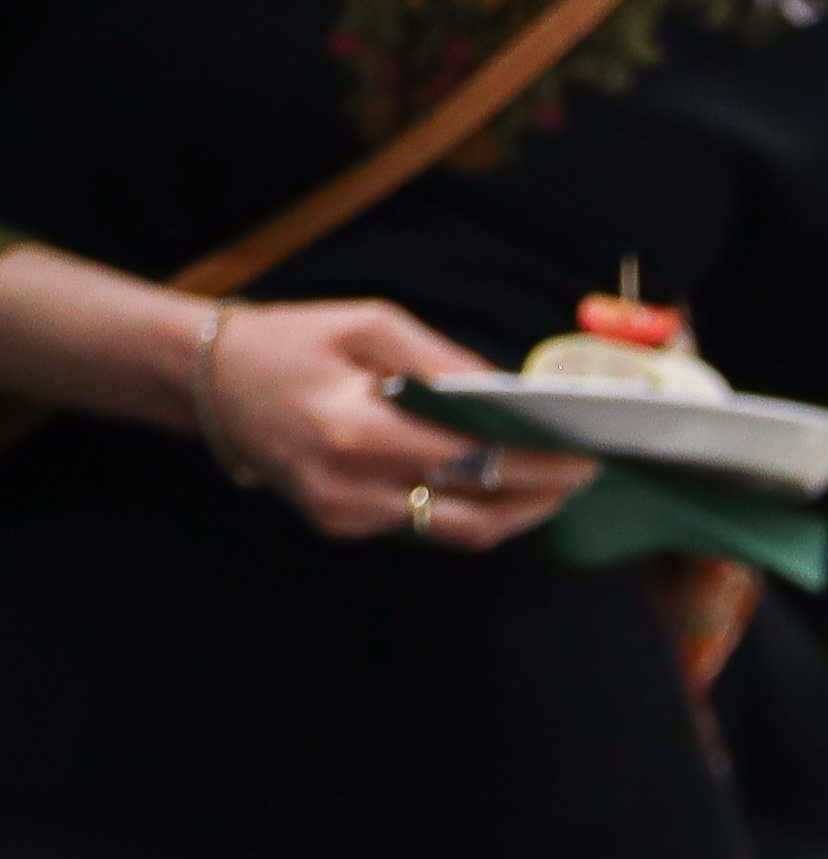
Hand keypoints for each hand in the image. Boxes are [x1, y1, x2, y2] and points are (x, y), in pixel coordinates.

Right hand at [217, 298, 595, 549]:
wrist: (210, 381)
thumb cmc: (291, 341)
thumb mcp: (370, 326)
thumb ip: (443, 362)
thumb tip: (511, 394)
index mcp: (354, 428)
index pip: (472, 459)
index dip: (537, 463)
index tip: (585, 454)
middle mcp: (348, 485)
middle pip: (474, 509)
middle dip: (541, 494)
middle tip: (586, 474)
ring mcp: (342, 514)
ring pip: (455, 532)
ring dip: (514, 513)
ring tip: (556, 486)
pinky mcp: (338, 525)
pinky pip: (422, 527)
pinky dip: (468, 510)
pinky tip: (498, 486)